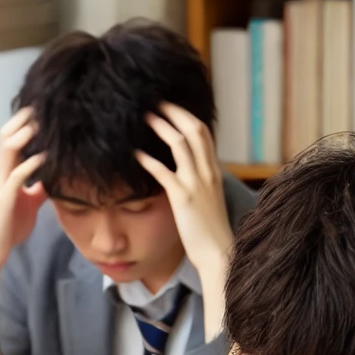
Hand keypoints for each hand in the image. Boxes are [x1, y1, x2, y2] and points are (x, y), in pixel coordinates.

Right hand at [0, 108, 46, 321]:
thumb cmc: (10, 227)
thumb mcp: (30, 203)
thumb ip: (39, 187)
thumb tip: (55, 177)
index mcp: (7, 171)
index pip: (13, 137)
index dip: (26, 121)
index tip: (45, 108)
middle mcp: (1, 172)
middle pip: (8, 134)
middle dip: (25, 119)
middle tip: (46, 106)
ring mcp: (1, 183)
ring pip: (9, 148)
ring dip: (27, 134)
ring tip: (45, 125)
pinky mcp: (4, 199)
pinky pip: (17, 175)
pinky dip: (32, 164)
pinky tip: (47, 158)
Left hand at [134, 103, 235, 335]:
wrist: (219, 254)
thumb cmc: (211, 231)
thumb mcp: (208, 199)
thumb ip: (199, 182)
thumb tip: (186, 172)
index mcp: (213, 171)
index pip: (203, 133)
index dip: (187, 116)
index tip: (171, 106)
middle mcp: (207, 172)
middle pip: (194, 130)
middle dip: (175, 112)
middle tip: (156, 101)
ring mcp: (196, 184)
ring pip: (180, 144)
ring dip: (161, 126)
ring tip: (144, 116)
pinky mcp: (183, 199)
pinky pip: (164, 172)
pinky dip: (149, 160)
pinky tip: (135, 153)